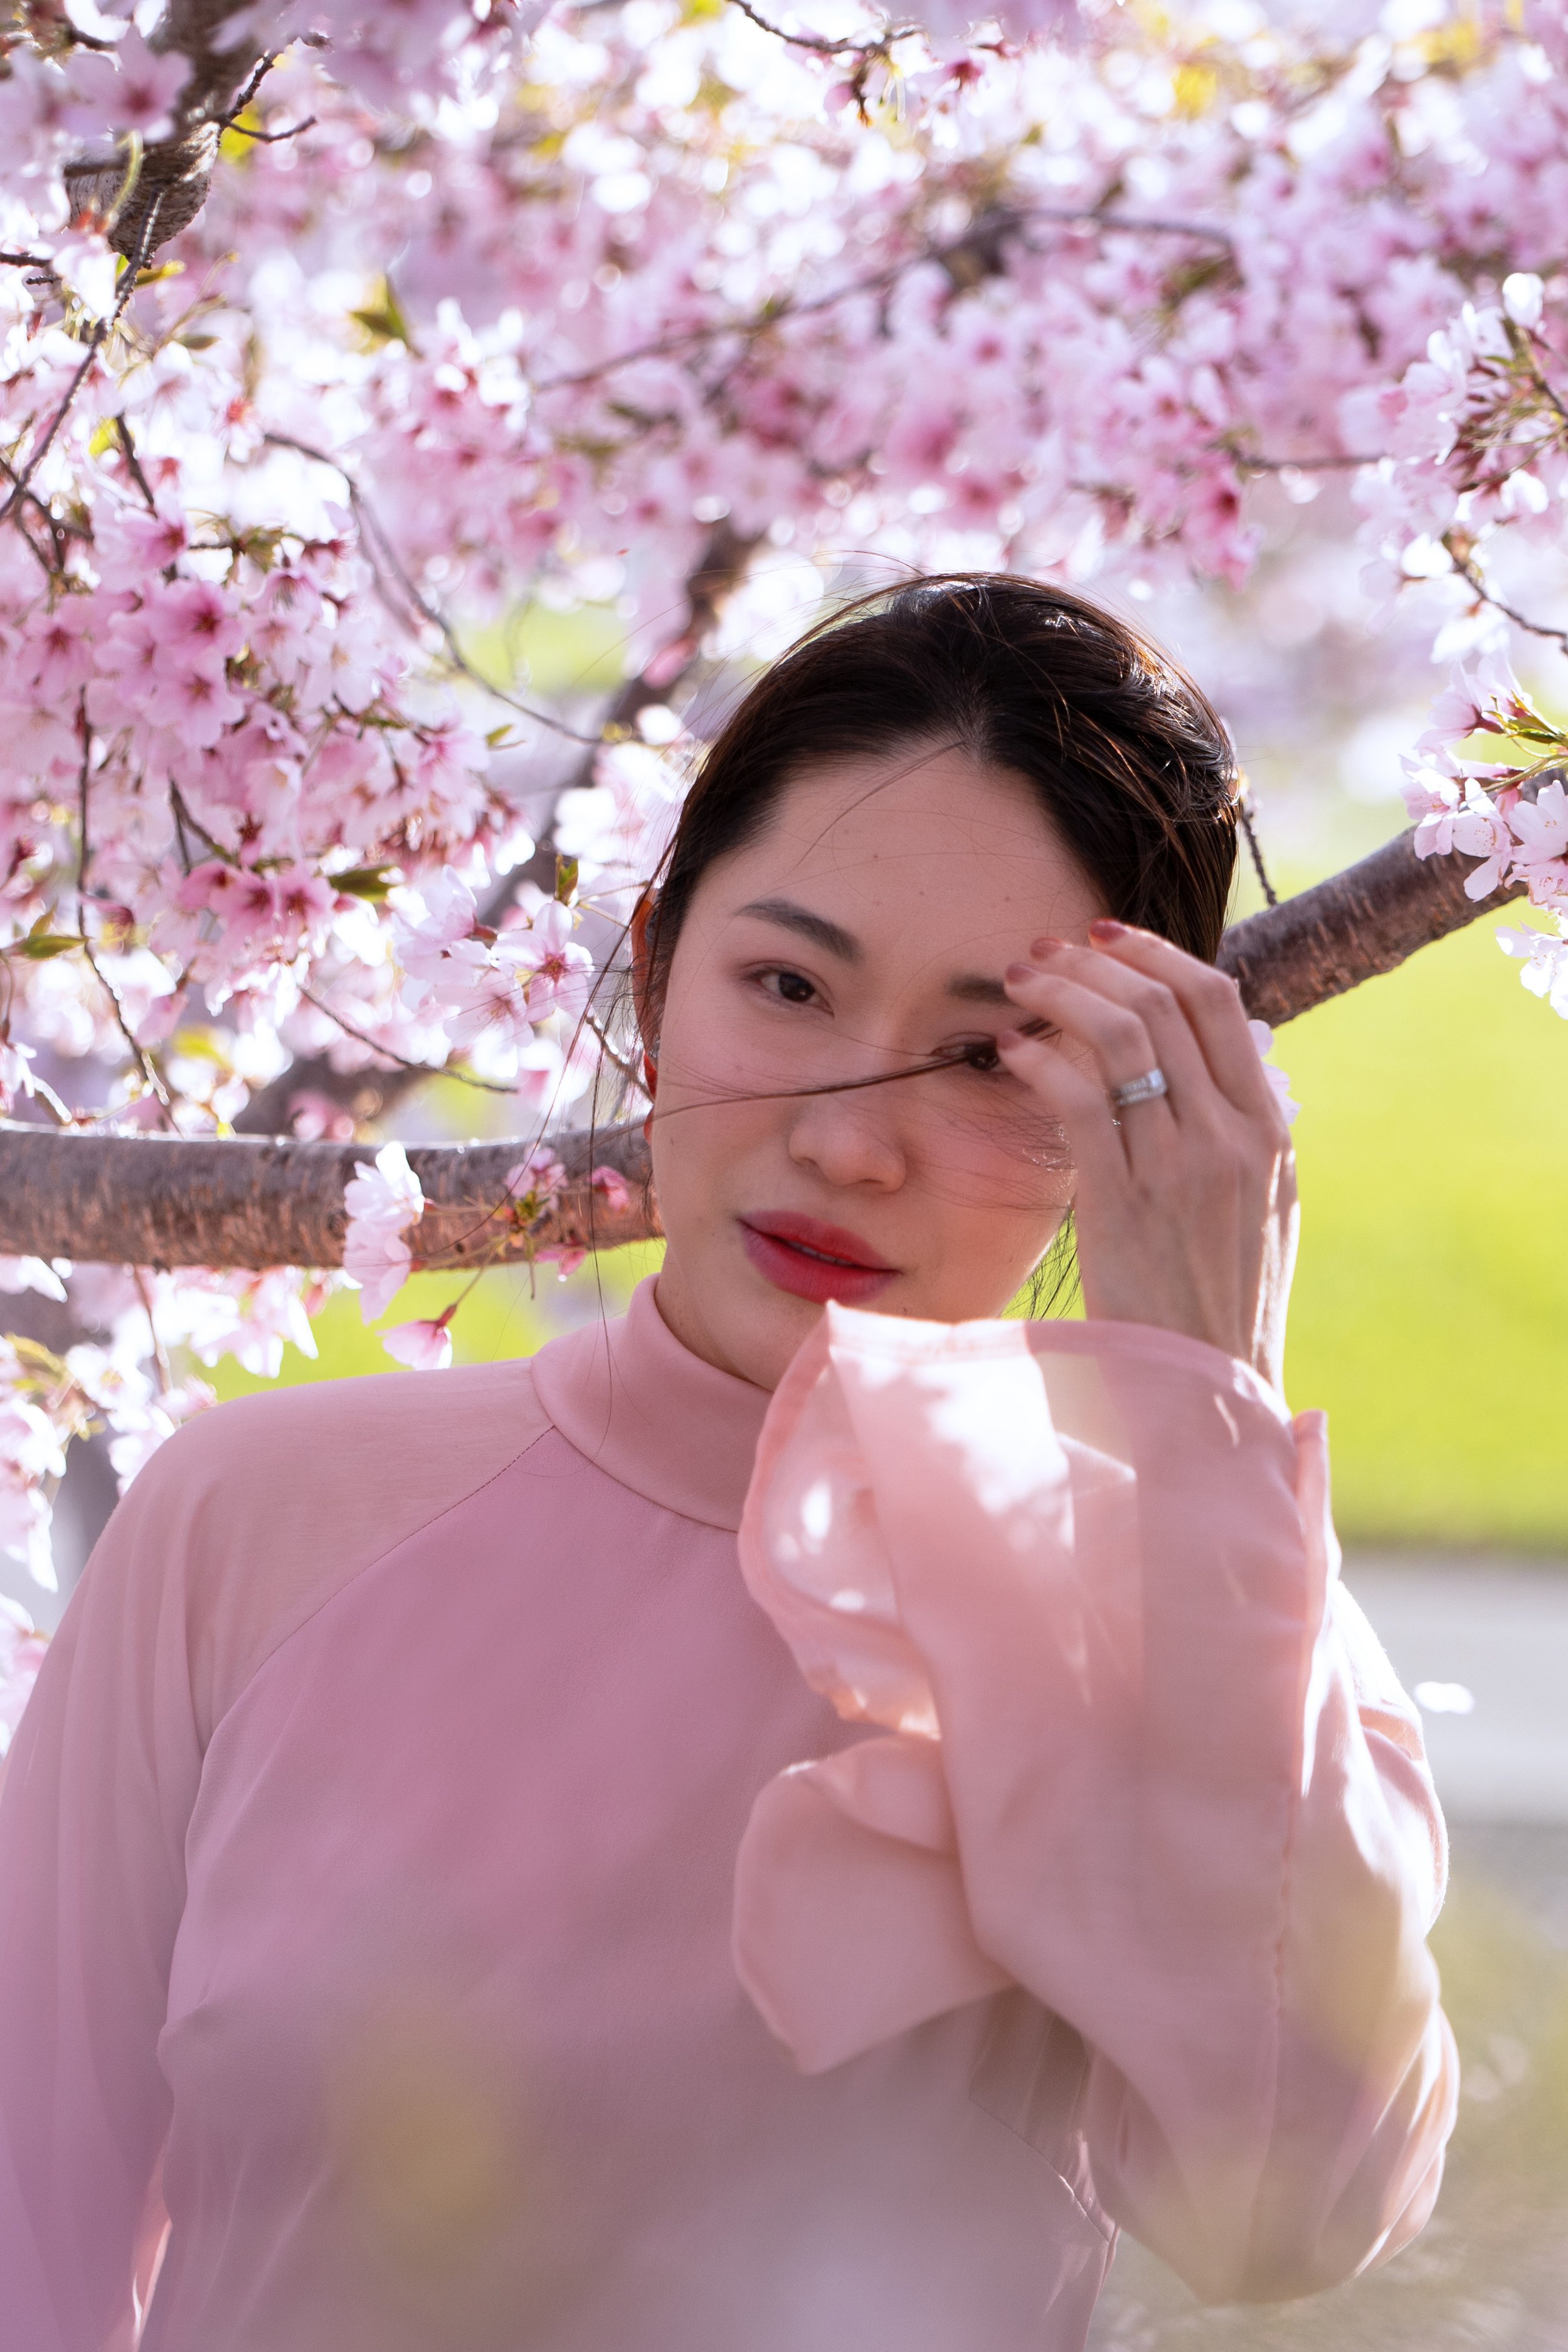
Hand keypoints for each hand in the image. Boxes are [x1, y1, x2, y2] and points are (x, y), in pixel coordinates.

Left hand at [998, 919, 1297, 1391]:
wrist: (1210, 1391)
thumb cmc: (1222, 1301)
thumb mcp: (1260, 1208)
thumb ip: (1238, 1134)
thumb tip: (1201, 1067)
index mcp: (1271, 1130)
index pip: (1220, 1002)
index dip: (1158, 954)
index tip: (1107, 938)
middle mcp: (1232, 1137)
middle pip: (1166, 1003)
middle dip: (1098, 961)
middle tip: (1046, 949)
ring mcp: (1180, 1169)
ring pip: (1119, 1038)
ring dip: (1060, 995)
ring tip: (1018, 984)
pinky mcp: (1123, 1202)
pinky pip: (1077, 1101)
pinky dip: (1038, 1061)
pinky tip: (1007, 1052)